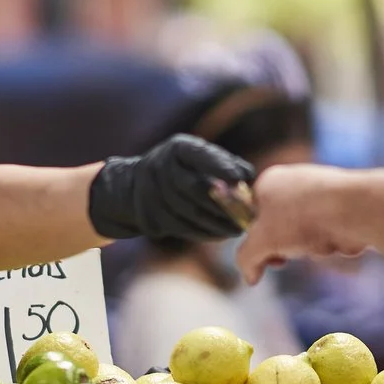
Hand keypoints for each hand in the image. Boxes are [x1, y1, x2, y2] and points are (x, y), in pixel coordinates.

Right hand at [88, 135, 255, 241]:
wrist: (135, 187)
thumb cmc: (182, 169)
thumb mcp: (198, 156)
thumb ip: (225, 163)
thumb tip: (248, 177)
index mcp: (177, 149)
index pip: (199, 156)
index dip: (220, 166)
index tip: (240, 179)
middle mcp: (161, 168)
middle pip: (195, 188)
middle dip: (223, 203)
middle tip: (248, 214)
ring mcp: (153, 194)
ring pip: (190, 213)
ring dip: (218, 223)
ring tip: (240, 228)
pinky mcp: (153, 218)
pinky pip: (184, 228)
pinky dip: (207, 233)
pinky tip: (223, 234)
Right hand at [236, 163, 367, 283]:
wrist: (354, 210)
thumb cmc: (303, 216)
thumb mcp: (260, 242)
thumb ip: (247, 259)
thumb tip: (250, 277)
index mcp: (269, 181)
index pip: (251, 213)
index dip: (254, 237)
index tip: (260, 254)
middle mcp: (294, 182)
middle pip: (279, 226)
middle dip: (284, 246)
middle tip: (286, 256)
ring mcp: (319, 193)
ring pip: (304, 234)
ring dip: (308, 248)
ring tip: (316, 243)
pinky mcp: (341, 206)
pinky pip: (326, 234)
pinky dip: (328, 243)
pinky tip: (334, 240)